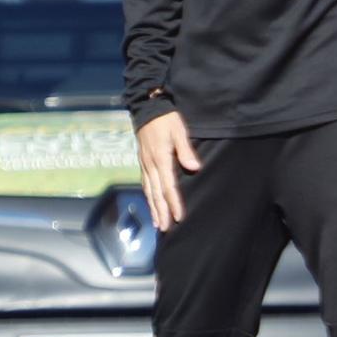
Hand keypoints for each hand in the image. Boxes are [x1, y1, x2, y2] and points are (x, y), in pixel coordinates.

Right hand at [137, 110, 201, 231]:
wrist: (147, 108)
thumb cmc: (166, 119)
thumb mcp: (179, 130)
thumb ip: (185, 150)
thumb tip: (193, 168)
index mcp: (160, 158)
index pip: (168, 185)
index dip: (174, 202)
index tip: (179, 217)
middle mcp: (150, 165)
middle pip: (156, 193)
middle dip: (161, 211)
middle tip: (166, 228)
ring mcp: (144, 164)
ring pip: (148, 191)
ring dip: (153, 208)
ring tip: (158, 223)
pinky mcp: (143, 162)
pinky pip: (145, 184)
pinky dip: (148, 197)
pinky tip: (151, 204)